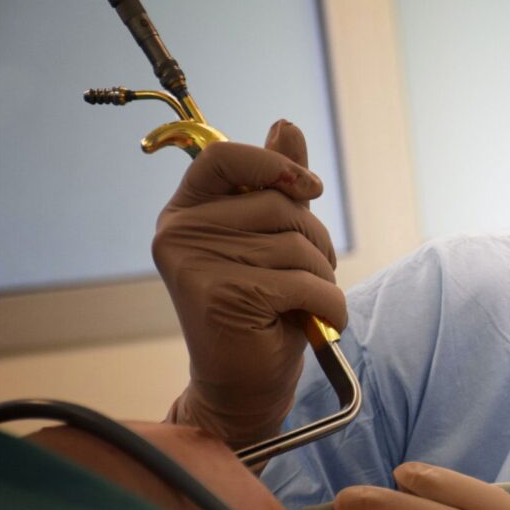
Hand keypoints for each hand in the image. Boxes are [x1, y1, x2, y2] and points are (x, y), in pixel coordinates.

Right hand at [155, 120, 346, 448]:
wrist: (244, 385)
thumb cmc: (265, 308)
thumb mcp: (274, 239)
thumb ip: (278, 183)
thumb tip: (285, 124)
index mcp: (187, 210)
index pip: (223, 156)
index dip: (273, 164)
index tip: (309, 189)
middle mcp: (180, 232)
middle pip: (278, 204)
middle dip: (314, 240)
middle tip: (307, 276)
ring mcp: (196, 264)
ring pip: (298, 245)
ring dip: (323, 277)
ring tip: (306, 303)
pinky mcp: (222, 296)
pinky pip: (305, 282)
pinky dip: (329, 305)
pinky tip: (320, 322)